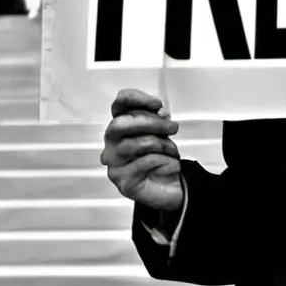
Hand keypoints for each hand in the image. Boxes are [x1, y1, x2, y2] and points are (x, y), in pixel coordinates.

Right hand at [100, 88, 183, 213]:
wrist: (169, 187)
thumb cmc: (161, 156)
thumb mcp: (162, 133)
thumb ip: (158, 120)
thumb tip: (160, 113)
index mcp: (121, 126)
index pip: (119, 104)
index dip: (136, 99)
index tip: (157, 104)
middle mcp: (112, 143)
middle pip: (120, 124)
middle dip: (150, 123)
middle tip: (173, 127)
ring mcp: (114, 163)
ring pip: (133, 144)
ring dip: (161, 144)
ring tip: (173, 150)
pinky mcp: (123, 181)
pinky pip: (143, 163)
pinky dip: (163, 161)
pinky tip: (170, 164)